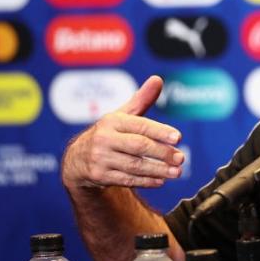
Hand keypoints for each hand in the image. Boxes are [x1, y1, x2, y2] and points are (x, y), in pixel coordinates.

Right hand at [61, 76, 183, 189]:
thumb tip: (158, 79)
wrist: (78, 159)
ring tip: (176, 172)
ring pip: (134, 165)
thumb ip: (141, 100)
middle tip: (181, 158)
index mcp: (112, 121)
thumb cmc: (108, 134)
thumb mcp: (121, 116)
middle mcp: (104, 138)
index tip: (178, 138)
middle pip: (139, 146)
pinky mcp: (99, 176)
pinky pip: (126, 180)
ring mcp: (100, 158)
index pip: (140, 125)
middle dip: (162, 153)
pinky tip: (161, 181)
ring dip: (158, 170)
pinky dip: (145, 181)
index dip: (160, 131)